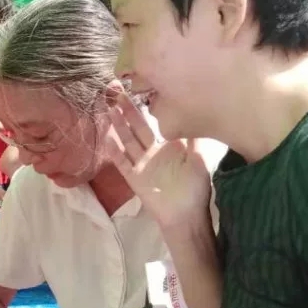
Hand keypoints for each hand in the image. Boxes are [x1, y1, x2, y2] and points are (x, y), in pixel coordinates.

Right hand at [105, 86, 212, 230]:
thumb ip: (194, 140)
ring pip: (127, 141)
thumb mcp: (199, 160)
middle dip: (127, 111)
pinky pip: (123, 163)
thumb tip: (194, 116)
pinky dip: (116, 152)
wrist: (186, 215)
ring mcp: (141, 165)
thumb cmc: (195, 189)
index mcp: (167, 147)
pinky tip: (108, 139)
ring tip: (110, 109)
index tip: (139, 92)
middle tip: (117, 93)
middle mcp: (151, 153)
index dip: (145, 109)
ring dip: (118, 126)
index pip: (153, 124)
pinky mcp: (135, 178)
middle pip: (137, 128)